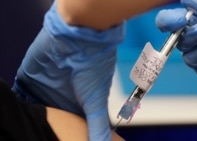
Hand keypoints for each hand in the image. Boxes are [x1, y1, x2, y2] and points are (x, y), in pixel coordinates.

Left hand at [13, 1, 123, 140]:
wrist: (79, 39)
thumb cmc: (93, 68)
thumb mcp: (97, 103)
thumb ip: (98, 128)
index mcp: (77, 103)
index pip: (69, 124)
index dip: (64, 134)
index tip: (59, 140)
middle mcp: (60, 97)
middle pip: (50, 118)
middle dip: (46, 128)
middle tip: (38, 138)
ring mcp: (43, 88)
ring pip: (34, 109)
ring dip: (32, 118)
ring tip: (23, 133)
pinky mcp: (28, 79)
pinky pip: (20, 96)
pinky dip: (19, 105)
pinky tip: (16, 119)